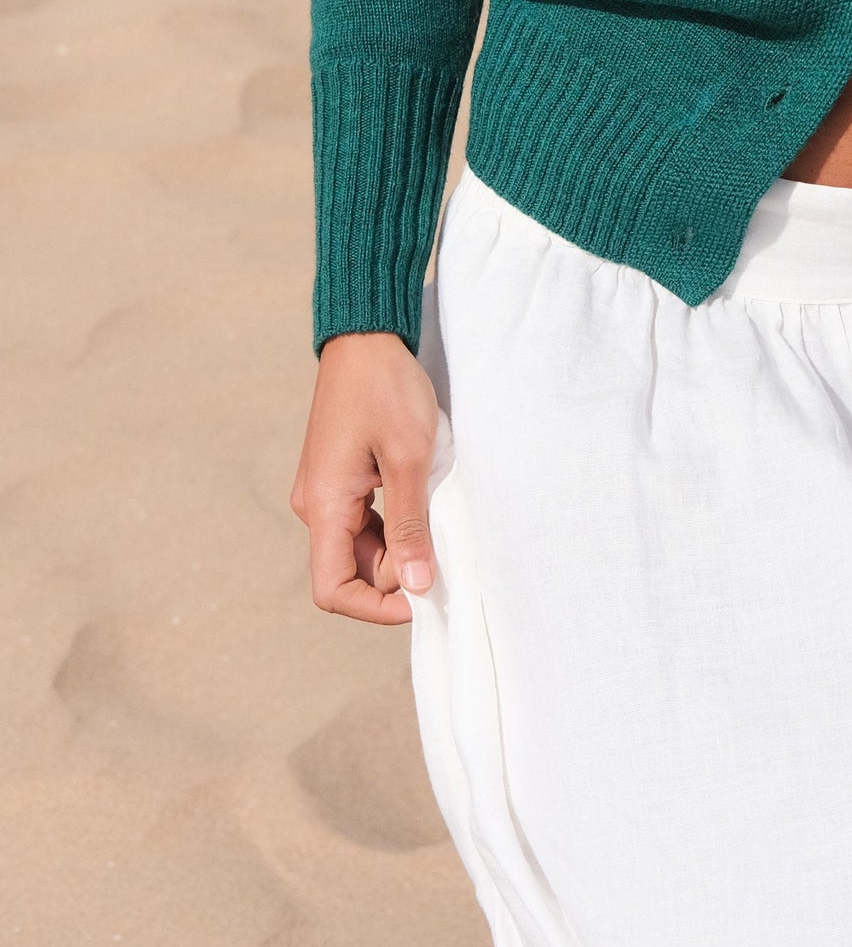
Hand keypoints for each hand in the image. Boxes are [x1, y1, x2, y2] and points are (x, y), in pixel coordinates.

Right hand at [290, 331, 440, 624]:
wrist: (366, 338)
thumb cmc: (387, 390)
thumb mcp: (409, 459)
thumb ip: (410, 526)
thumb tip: (417, 586)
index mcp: (323, 506)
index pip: (332, 589)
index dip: (375, 607)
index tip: (421, 596)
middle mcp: (314, 506)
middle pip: (350, 571)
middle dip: (396, 573)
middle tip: (441, 545)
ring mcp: (325, 492)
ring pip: (359, 548)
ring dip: (398, 547)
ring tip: (435, 516)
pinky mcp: (338, 479)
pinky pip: (362, 522)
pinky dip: (393, 525)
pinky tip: (422, 501)